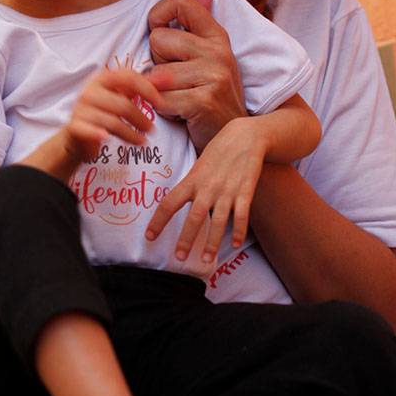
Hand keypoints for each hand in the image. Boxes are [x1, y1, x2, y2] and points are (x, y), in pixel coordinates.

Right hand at [62, 69, 163, 164]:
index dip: (147, 89)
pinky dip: (102, 135)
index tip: (159, 102)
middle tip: (151, 129)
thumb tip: (169, 79)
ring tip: (142, 141)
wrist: (77, 135)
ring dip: (131, 133)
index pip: (128, 77)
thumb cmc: (104, 112)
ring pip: (112, 121)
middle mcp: (90, 90)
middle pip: (122, 103)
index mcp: (103, 78)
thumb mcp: (123, 96)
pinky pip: (93, 130)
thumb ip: (145, 87)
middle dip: (140, 118)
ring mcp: (81, 108)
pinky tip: (109, 139)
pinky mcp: (76, 126)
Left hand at [145, 119, 265, 261]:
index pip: (169, 202)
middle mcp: (208, 187)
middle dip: (186, 239)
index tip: (149, 237)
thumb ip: (189, 184)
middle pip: (194, 217)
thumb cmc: (218, 152)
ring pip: (218, 221)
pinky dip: (239, 230)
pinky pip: (242, 215)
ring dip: (212, 242)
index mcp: (192, 180)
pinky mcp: (246, 190)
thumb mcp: (198, 165)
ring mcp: (227, 190)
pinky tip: (237, 244)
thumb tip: (175, 201)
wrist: (246, 136)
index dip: (158, 221)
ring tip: (205, 259)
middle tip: (179, 258)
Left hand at [147, 0, 246, 152]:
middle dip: (157, 63)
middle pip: (158, 39)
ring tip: (180, 98)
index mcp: (217, 35)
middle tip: (177, 81)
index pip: (181, 0)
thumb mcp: (209, 61)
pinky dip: (164, 110)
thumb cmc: (211, 98)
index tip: (160, 37)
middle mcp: (218, 50)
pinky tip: (181, 114)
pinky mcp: (205, 100)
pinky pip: (161, 99)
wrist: (232, 139)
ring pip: (155, 72)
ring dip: (159, 91)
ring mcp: (214, 75)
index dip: (159, 14)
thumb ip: (198, 30)